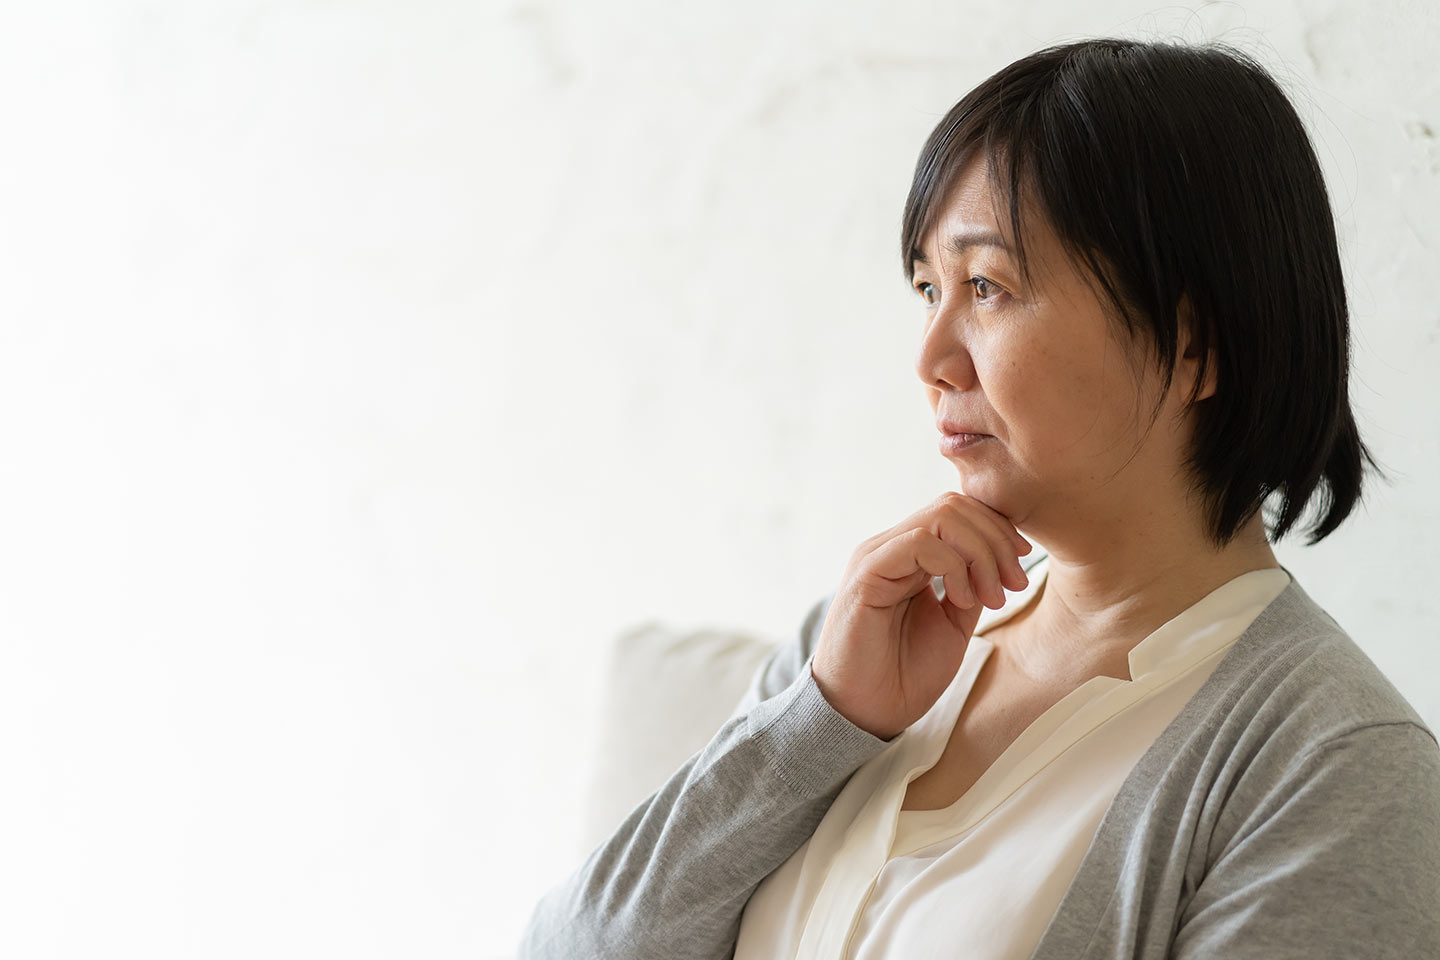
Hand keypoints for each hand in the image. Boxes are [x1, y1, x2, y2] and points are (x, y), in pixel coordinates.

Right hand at [809, 492, 1032, 740]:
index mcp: (909, 557)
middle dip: (997, 540)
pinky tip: (961, 601)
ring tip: (992, 597)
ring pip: (942, 517)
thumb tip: (1001, 562)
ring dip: (981, 554)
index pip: (958, 512)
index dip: (998, 531)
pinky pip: (920, 543)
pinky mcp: (867, 573)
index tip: (1022, 568)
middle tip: (1014, 585)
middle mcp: (892, 547)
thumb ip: (970, 587)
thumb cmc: (903, 675)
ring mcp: (877, 556)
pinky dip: (954, 567)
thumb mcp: (953, 624)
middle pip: (955, 505)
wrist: (867, 713)